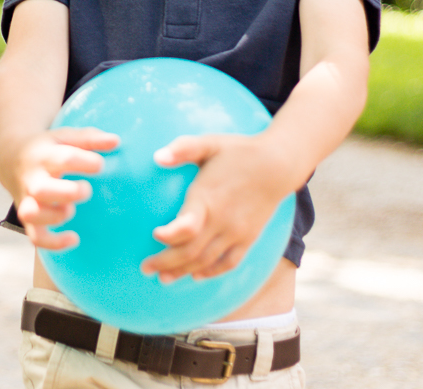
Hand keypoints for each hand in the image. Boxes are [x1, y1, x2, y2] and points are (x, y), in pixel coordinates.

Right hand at [12, 127, 119, 250]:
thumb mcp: (64, 137)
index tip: (101, 165)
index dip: (85, 162)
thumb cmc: (48, 148)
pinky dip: (53, 243)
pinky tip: (75, 238)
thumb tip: (116, 141)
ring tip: (71, 209)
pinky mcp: (29, 219)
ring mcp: (28, 200)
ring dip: (55, 216)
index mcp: (43, 156)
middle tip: (86, 189)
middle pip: (42, 189)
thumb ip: (90, 138)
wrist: (11, 159)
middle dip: (68, 192)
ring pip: (32, 214)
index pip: (63, 159)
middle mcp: (32, 179)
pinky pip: (36, 237)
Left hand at [140, 133, 292, 282]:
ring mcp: (236, 232)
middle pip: (191, 251)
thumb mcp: (210, 143)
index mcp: (209, 198)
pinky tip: (196, 275)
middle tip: (145, 268)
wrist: (278, 165)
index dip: (169, 235)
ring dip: (183, 272)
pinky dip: (211, 272)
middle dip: (165, 263)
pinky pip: (229, 263)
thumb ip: (183, 148)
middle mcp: (222, 220)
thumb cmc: (238, 151)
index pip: (187, 226)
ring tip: (163, 278)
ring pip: (206, 261)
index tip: (154, 234)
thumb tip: (157, 156)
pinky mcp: (248, 238)